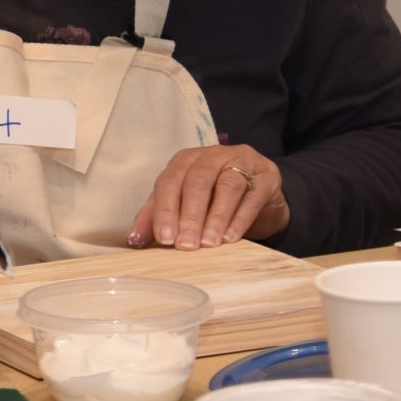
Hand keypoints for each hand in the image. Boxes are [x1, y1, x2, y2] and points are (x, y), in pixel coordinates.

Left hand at [131, 146, 289, 250]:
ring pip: (227, 186)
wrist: (261, 197)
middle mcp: (212, 155)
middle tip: (186, 245)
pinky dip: (240, 218)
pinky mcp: (266, 176)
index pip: (170, 181)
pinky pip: (252, 196)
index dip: (165, 209)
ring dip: (216, 217)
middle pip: (197, 181)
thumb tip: (134, 240)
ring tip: (209, 243)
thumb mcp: (184, 205)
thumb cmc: (215, 200)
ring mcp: (242, 162)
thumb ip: (158, 217)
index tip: (164, 238)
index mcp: (186, 160)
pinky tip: (231, 238)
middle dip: (190, 216)